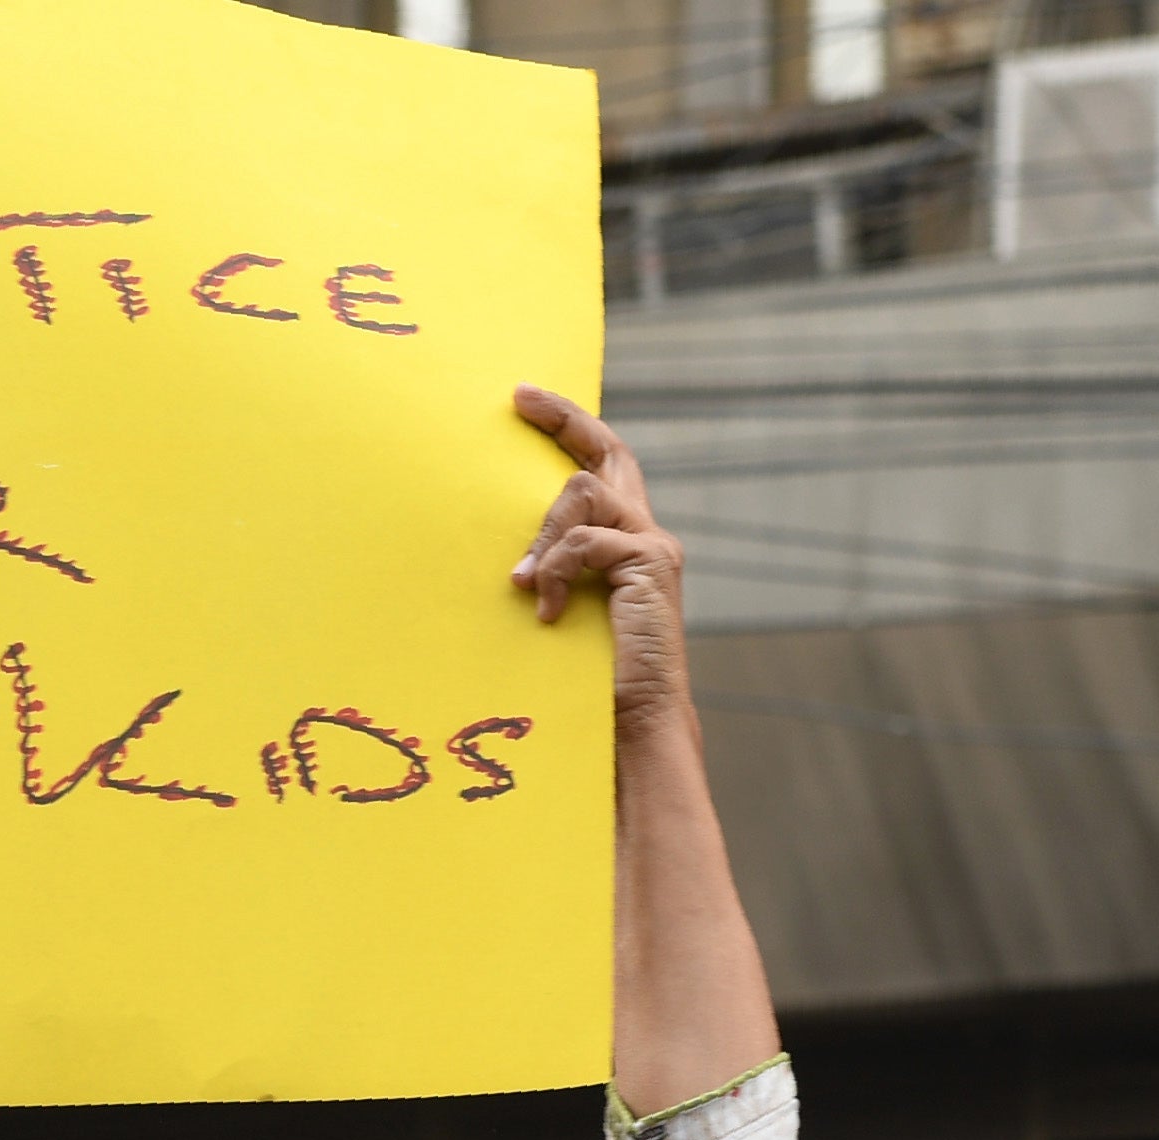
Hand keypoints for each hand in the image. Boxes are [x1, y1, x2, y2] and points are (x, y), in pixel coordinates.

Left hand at [509, 385, 689, 746]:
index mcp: (628, 542)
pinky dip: (553, 570)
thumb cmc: (591, 678)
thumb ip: (549, 572)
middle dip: (564, 418)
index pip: (604, 465)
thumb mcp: (562, 610)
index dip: (570, 426)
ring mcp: (652, 546)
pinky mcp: (649, 563)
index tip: (526, 398)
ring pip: (582, 492)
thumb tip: (506, 557)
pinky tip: (544, 609)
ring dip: (543, 536)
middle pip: (608, 451)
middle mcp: (648, 534)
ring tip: (526, 585)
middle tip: (520, 397)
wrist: (637, 721)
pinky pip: (583, 541)